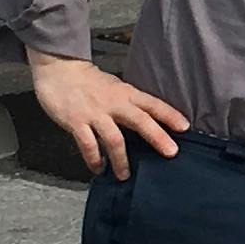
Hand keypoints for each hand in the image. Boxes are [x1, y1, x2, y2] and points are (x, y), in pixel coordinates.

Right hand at [28, 51, 187, 177]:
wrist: (59, 68)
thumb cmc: (88, 81)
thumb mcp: (115, 87)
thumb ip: (129, 104)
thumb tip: (147, 123)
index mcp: (125, 94)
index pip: (152, 104)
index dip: (169, 115)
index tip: (185, 127)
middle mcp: (113, 103)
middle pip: (140, 120)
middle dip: (157, 137)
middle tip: (171, 153)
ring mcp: (94, 113)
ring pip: (114, 139)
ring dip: (121, 160)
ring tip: (125, 175)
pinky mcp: (76, 122)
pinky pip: (88, 144)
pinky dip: (94, 159)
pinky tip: (98, 168)